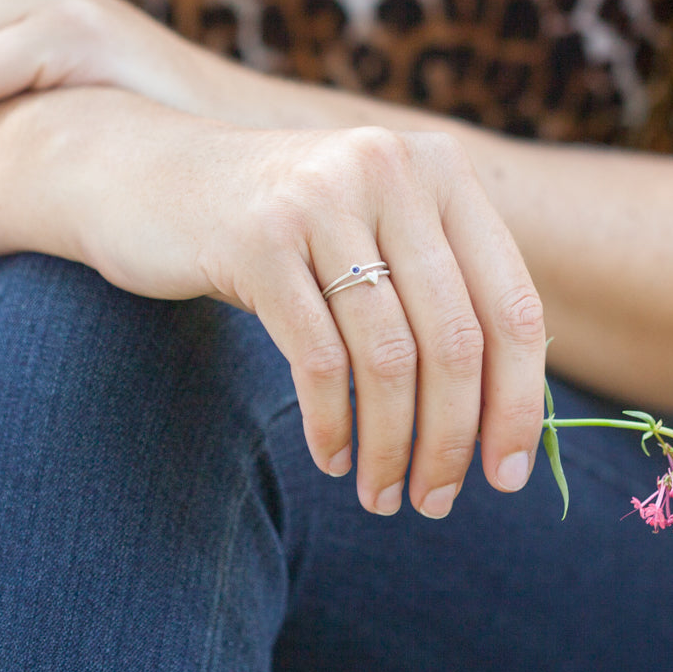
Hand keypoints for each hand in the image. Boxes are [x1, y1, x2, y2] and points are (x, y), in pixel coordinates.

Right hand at [79, 107, 546, 517]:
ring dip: (393, 446)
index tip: (508, 474)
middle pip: (455, 340)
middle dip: (453, 439)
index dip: (520, 401)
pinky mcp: (258, 238)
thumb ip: (437, 295)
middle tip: (438, 501)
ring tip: (384, 495)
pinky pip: (318, 360)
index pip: (513, 304)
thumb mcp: (371, 233)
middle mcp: (390, 170)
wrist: (152, 174)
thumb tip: (503, 417)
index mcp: (441, 170)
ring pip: (388, 359)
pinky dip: (332, 425)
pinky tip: (333, 457)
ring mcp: (323, 199)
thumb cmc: (281, 226)